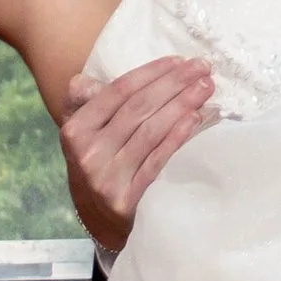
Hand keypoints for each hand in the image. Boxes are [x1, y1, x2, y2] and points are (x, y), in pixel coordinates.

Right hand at [58, 56, 216, 257]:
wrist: (98, 220)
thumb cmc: (99, 164)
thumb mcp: (83, 135)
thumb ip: (86, 104)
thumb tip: (84, 79)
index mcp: (75, 129)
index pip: (118, 91)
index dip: (151, 72)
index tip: (180, 60)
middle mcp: (88, 152)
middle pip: (137, 108)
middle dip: (174, 83)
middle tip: (202, 67)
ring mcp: (106, 177)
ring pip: (150, 131)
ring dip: (182, 104)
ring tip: (205, 88)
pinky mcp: (126, 198)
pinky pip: (157, 160)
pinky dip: (177, 136)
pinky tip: (195, 118)